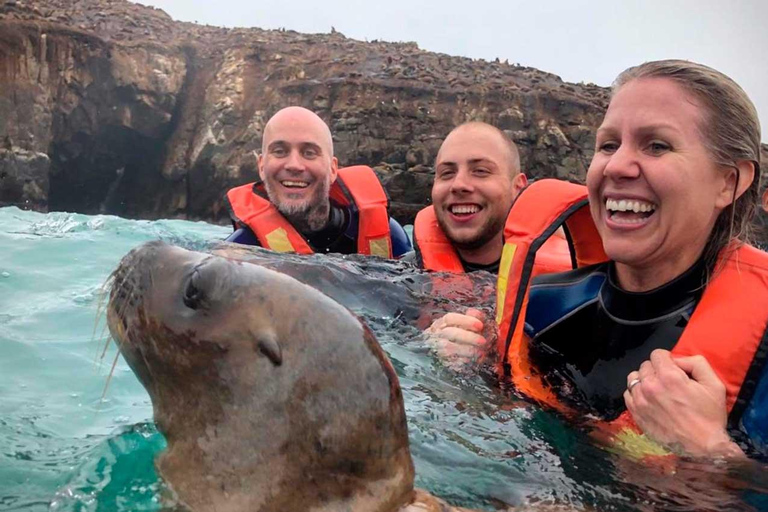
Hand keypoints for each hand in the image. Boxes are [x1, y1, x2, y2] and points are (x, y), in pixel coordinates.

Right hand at [426, 308, 487, 366]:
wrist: (441, 351)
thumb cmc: (456, 334)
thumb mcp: (462, 324)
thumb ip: (471, 318)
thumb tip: (477, 314)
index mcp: (441, 323)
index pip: (449, 318)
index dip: (465, 321)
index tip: (480, 325)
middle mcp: (436, 335)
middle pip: (450, 333)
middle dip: (468, 337)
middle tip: (483, 341)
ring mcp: (437, 349)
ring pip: (449, 348)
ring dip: (467, 350)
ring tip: (481, 352)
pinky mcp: (441, 362)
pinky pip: (451, 362)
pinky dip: (463, 361)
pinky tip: (474, 360)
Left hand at [624, 349, 744, 457]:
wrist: (703, 447)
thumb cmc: (710, 416)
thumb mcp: (714, 384)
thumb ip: (696, 363)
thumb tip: (677, 359)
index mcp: (669, 376)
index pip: (657, 354)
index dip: (667, 359)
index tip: (674, 369)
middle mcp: (650, 386)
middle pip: (645, 365)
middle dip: (657, 369)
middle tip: (669, 382)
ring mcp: (640, 400)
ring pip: (634, 378)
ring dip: (644, 380)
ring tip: (657, 390)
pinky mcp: (635, 413)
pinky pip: (628, 394)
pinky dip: (637, 393)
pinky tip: (649, 400)